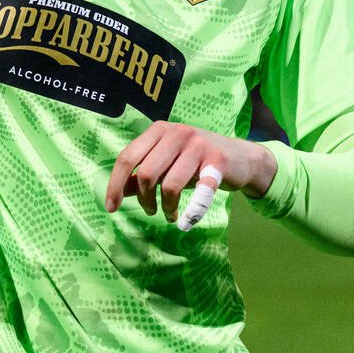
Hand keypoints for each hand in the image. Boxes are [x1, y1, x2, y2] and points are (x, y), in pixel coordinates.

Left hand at [103, 121, 276, 230]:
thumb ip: (143, 175)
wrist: (241, 157)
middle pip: (146, 173)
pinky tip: (185, 223)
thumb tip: (118, 191)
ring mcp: (198, 145)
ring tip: (169, 215)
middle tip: (150, 211)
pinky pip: (199, 192)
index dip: (115, 185)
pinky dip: (191, 213)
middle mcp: (177, 132)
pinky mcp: (218, 161)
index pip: (127, 157)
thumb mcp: (167, 162)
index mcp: (159, 129)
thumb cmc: (197, 161)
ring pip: (170, 185)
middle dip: (144, 200)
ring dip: (166, 208)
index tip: (111, 207)